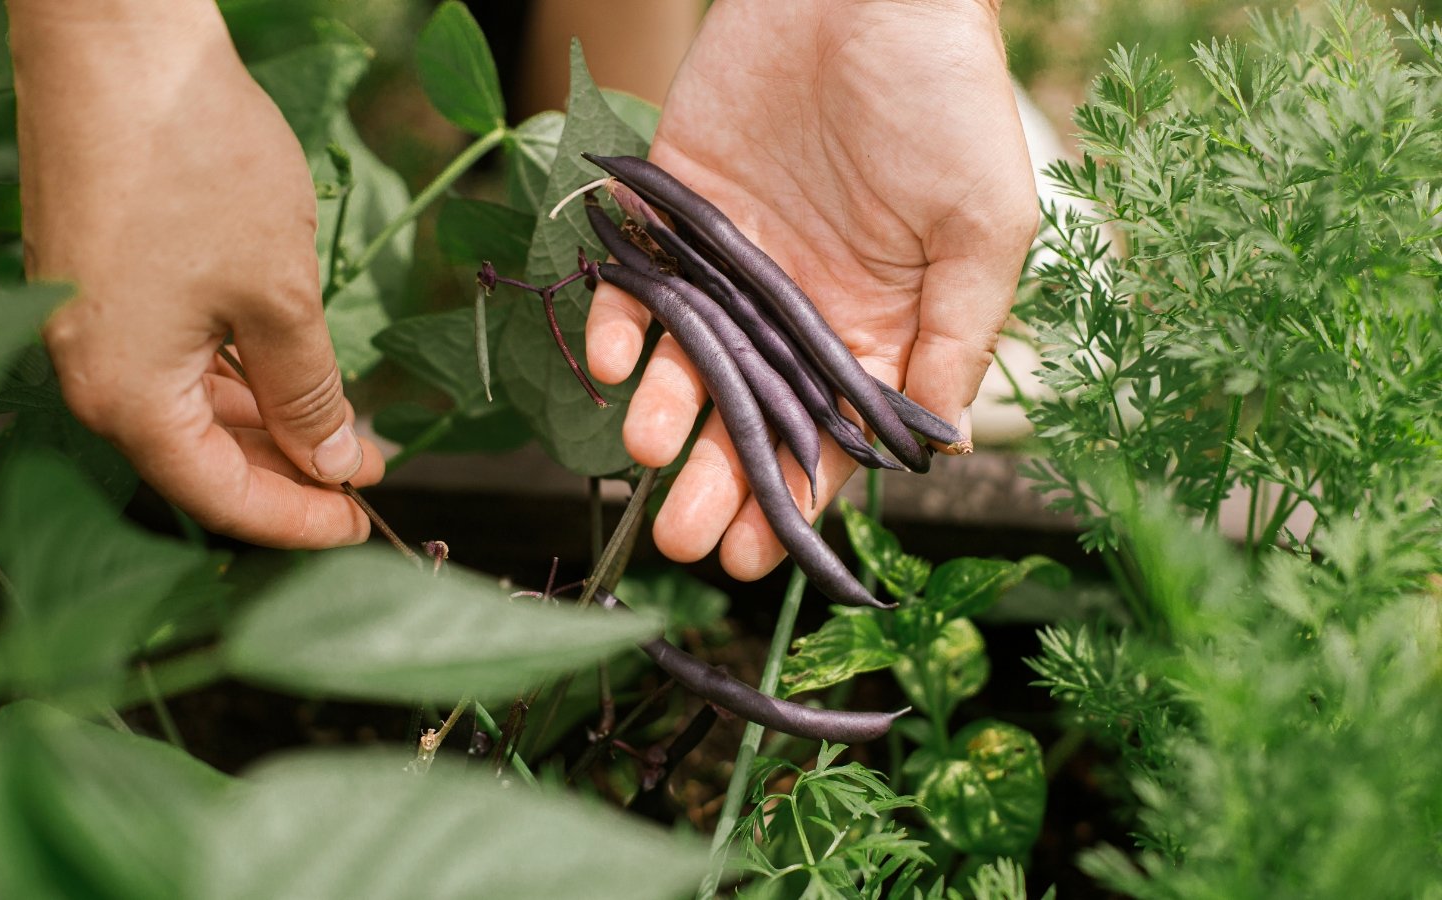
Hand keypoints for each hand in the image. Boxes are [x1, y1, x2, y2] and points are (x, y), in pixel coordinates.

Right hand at [9, 0, 381, 547]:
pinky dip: (232, 371)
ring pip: (187, 404)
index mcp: (123, 396)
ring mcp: (87, 325)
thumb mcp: (280, 299)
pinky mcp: (99, 282)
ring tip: (341, 428)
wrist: (120, 45)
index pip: (219, 495)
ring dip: (265, 420)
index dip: (296, 519)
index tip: (360, 524)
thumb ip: (310, 395)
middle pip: (198, 457)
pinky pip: (170, 355)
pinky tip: (286, 372)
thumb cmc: (197, 167)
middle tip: (362, 478)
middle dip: (286, 471)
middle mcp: (90, 373)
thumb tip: (337, 463)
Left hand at [586, 0, 1036, 578]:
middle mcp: (796, 310)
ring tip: (649, 448)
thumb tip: (938, 451)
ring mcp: (732, 264)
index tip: (759, 556)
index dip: (794, 500)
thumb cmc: (945, 98)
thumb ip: (954, 340)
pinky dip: (619, 324)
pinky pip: (638, 283)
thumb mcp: (982, 229)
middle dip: (716, 483)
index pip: (827, 439)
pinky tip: (615, 359)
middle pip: (747, 417)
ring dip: (664, 414)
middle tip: (684, 537)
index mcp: (875, 327)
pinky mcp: (675, 212)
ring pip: (685, 363)